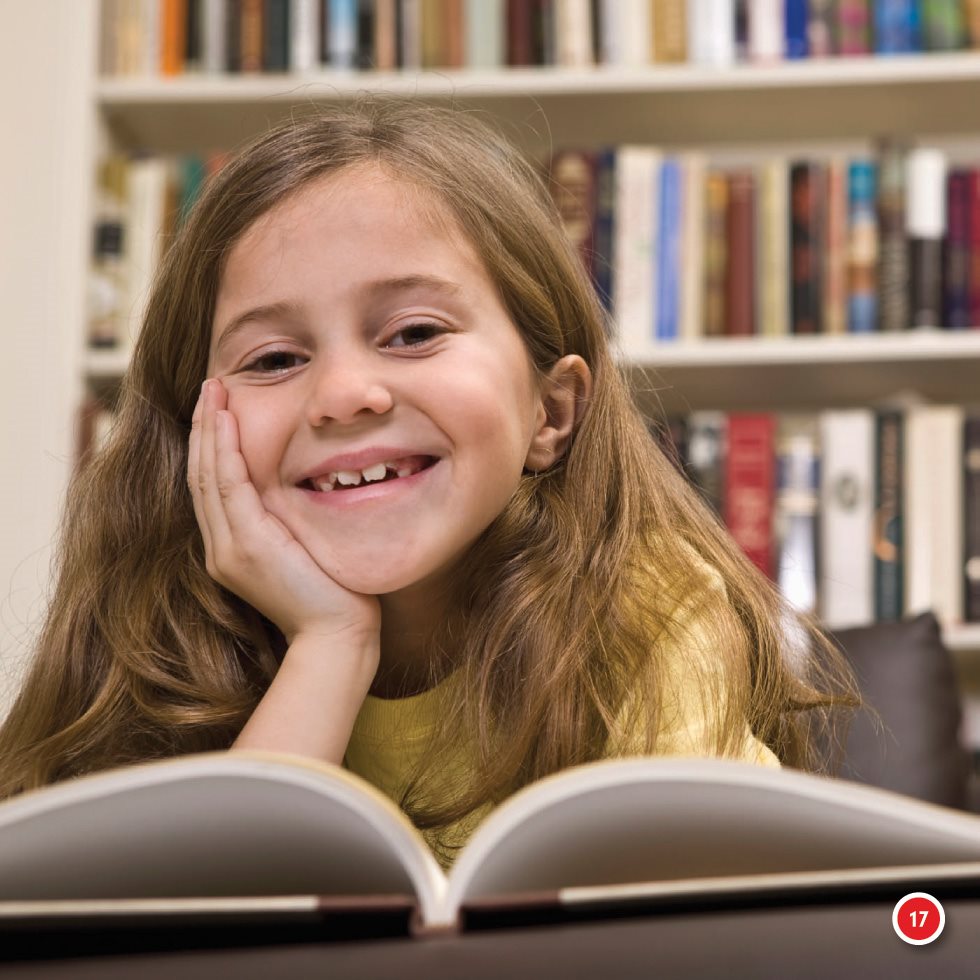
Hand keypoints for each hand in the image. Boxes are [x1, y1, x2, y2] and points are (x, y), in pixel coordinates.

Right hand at [188, 379, 380, 645]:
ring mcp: (230, 548)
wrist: (337, 635)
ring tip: (212, 391)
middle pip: (201, 474)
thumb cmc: (334, 596)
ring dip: (210, 429)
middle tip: (209, 387)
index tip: (218, 409)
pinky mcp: (248, 546)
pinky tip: (227, 420)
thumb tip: (308, 486)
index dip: (211, 445)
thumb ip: (291, 524)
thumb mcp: (304, 550)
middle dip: (204, 428)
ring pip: (207, 475)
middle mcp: (223, 548)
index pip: (212, 486)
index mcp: (233, 550)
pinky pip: (228, 486)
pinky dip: (225, 450)